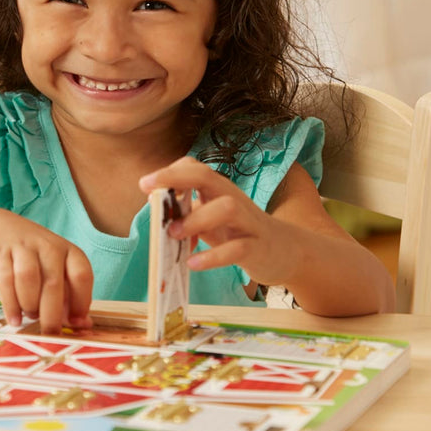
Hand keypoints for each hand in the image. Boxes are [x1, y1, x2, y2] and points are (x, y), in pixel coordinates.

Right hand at [0, 208, 93, 333]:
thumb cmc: (34, 258)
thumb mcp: (56, 271)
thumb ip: (69, 297)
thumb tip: (84, 326)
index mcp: (69, 251)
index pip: (82, 276)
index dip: (81, 302)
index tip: (76, 324)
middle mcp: (49, 247)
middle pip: (54, 284)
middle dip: (52, 315)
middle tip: (49, 334)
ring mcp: (24, 248)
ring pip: (29, 279)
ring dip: (30, 305)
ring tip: (30, 316)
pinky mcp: (0, 254)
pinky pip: (6, 281)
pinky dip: (11, 305)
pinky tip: (14, 319)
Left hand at [139, 157, 294, 287]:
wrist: (285, 251)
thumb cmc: (238, 231)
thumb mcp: (210, 219)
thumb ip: (186, 214)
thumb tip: (158, 215)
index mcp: (218, 190)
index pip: (194, 168)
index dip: (170, 172)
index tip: (145, 183)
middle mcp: (233, 198)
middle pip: (207, 176)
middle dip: (176, 179)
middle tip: (150, 192)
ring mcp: (248, 222)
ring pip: (226, 207)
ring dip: (196, 218)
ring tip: (174, 234)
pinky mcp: (258, 248)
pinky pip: (238, 249)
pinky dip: (213, 256)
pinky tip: (193, 263)